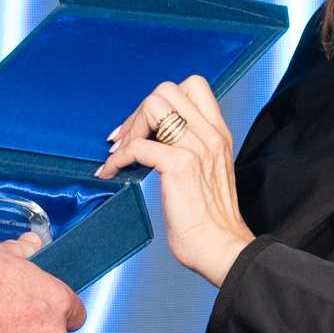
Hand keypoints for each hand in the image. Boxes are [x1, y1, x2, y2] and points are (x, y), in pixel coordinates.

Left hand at [96, 76, 253, 286]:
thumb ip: (192, 149)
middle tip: (126, 139)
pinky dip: (118, 158)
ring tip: (119, 154)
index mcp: (218, 133)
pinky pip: (137, 146)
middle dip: (138, 112)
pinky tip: (112, 172)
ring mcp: (196, 147)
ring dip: (129, 129)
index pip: (193, 85)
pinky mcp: (179, 165)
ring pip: (152, 106)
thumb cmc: (210, 219)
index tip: (143, 125)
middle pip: (166, 90)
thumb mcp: (209, 171)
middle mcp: (210, 134)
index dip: (161, 99)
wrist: (221, 247)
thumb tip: (156, 139)